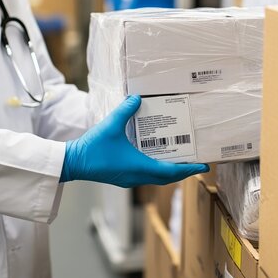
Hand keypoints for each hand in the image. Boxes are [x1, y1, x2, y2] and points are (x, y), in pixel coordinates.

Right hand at [61, 95, 208, 186]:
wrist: (73, 163)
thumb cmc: (93, 148)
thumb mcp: (111, 125)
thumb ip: (125, 110)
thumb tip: (137, 97)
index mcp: (140, 167)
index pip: (171, 172)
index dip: (189, 169)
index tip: (204, 166)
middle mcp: (138, 176)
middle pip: (167, 177)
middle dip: (183, 171)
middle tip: (196, 161)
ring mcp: (130, 179)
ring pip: (157, 178)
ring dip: (170, 170)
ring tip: (180, 158)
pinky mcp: (123, 177)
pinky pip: (147, 175)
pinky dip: (157, 169)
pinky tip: (156, 157)